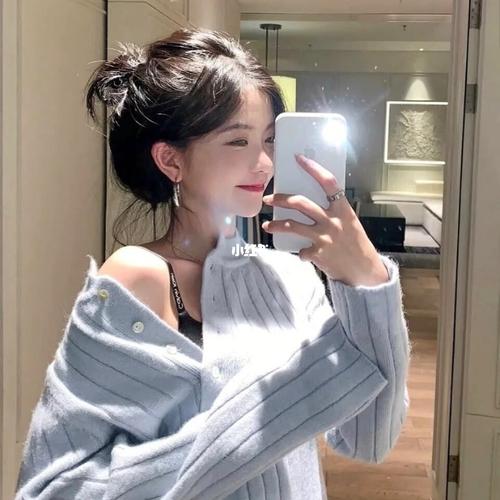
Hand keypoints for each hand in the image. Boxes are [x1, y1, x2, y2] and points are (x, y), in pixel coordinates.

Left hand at [261, 153, 388, 286]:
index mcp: (342, 209)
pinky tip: (302, 253)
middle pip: (301, 203)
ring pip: (292, 225)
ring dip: (276, 225)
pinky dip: (300, 252)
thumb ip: (332, 212)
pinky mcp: (318, 253)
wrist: (364, 270)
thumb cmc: (356, 243)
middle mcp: (332, 221)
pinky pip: (301, 250)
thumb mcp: (349, 222)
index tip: (299, 159)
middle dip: (281, 199)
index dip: (313, 169)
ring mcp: (324, 237)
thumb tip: (309, 202)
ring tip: (267, 226)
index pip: (328, 182)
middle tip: (269, 199)